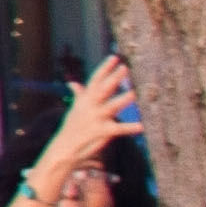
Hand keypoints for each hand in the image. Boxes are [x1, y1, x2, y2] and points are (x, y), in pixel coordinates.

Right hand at [40, 54, 139, 186]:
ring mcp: (94, 119)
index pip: (95, 80)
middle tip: (125, 68)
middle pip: (103, 89)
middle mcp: (88, 107)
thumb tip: (73, 83)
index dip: (104, 68)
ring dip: (122, 99)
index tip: (114, 57)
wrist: (63, 149)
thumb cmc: (72, 128)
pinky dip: (130, 127)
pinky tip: (142, 126)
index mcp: (84, 100)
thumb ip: (79, 96)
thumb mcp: (75, 110)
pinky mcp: (100, 132)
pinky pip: (118, 129)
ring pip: (110, 106)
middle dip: (114, 78)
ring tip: (134, 93)